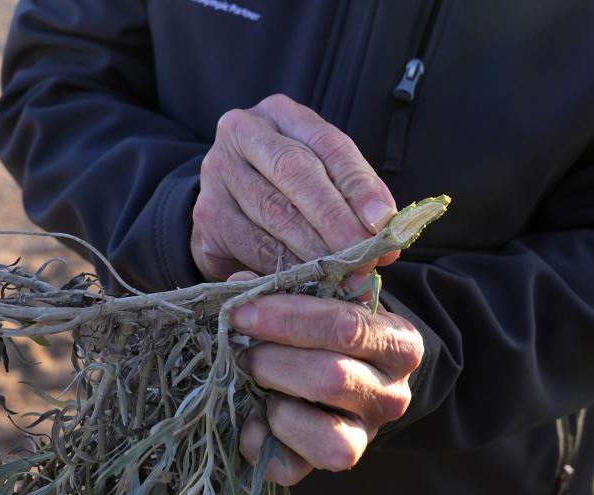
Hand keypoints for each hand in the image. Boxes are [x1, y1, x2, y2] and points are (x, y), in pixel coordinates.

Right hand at [191, 94, 398, 289]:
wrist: (228, 208)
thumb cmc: (286, 190)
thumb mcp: (321, 177)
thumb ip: (351, 197)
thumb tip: (386, 233)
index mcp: (280, 113)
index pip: (327, 143)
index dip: (358, 184)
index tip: (383, 222)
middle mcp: (242, 133)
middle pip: (295, 172)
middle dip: (335, 219)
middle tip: (365, 255)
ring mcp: (217, 173)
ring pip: (273, 211)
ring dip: (315, 249)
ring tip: (345, 275)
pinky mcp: (206, 216)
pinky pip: (251, 244)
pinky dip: (285, 267)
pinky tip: (309, 282)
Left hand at [230, 287, 423, 485]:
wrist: (340, 373)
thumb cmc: (324, 330)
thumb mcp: (318, 299)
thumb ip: (286, 286)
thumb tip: (240, 286)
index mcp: (398, 344)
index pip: (346, 326)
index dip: (286, 319)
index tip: (242, 312)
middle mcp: (392, 395)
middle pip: (330, 378)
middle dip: (272, 361)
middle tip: (244, 350)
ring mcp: (365, 437)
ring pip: (324, 437)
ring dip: (275, 404)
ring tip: (256, 383)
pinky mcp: (330, 465)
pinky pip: (290, 466)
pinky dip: (258, 440)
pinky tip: (253, 416)